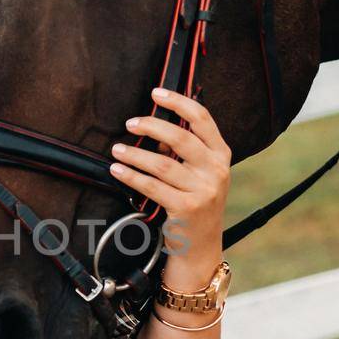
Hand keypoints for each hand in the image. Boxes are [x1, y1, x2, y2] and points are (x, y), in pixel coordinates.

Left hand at [110, 87, 232, 274]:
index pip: (202, 119)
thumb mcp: (200, 173)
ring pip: (162, 164)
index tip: (156, 92)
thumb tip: (153, 130)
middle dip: (151, 126)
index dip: (178, 102)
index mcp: (221, 155)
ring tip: (117, 149)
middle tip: (130, 123)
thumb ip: (184, 151)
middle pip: (180, 137)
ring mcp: (203, 190)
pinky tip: (117, 170)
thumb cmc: (195, 202)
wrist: (201, 245)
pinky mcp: (186, 208)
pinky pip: (152, 187)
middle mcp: (216, 170)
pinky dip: (131, 176)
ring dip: (135, 154)